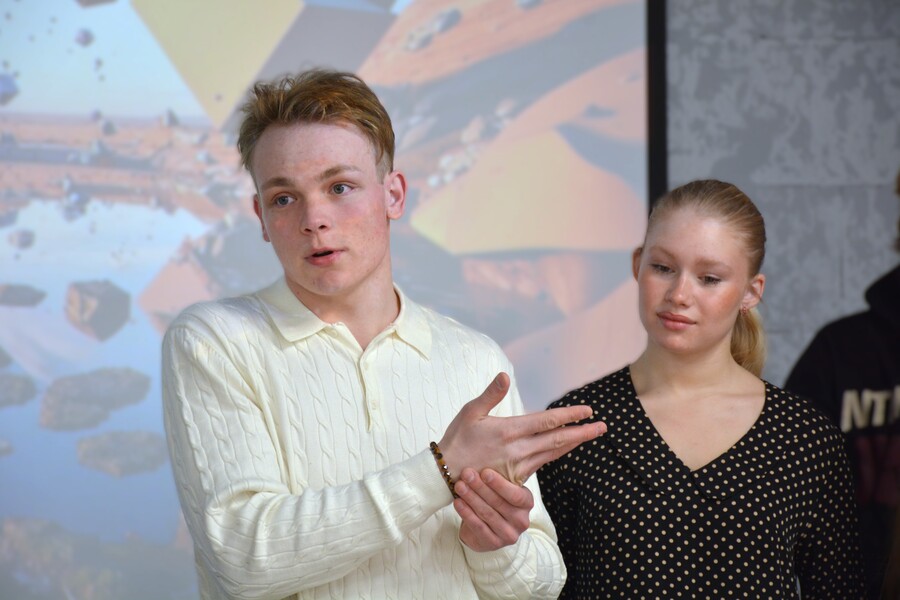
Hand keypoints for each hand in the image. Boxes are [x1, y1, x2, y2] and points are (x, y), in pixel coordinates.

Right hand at [438, 372, 605, 485]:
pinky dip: (556, 454)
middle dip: (582, 433)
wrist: (445, 474)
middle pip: (558, 439)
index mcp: (508, 430)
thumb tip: (504, 374)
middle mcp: (518, 449)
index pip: (547, 421)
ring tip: (589, 435)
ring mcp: (519, 466)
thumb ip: (491, 394)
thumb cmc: (456, 439)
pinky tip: (563, 449)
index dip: (570, 415)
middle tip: (603, 427)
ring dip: (573, 444)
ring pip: (553, 453)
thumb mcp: (470, 412)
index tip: (588, 411)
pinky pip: (542, 463)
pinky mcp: (516, 479)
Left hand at [454, 468, 532, 551]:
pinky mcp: (493, 543)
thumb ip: (499, 476)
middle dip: (480, 487)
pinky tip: (458, 502)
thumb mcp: (501, 489)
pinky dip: (466, 513)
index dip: (500, 484)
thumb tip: (485, 451)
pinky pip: (478, 526)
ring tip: (459, 486)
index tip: (484, 472)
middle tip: (466, 474)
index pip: (516, 495)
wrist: (487, 529)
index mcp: (526, 503)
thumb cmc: (494, 501)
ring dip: (471, 498)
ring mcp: (508, 534)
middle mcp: (521, 520)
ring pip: (487, 514)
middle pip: (499, 503)